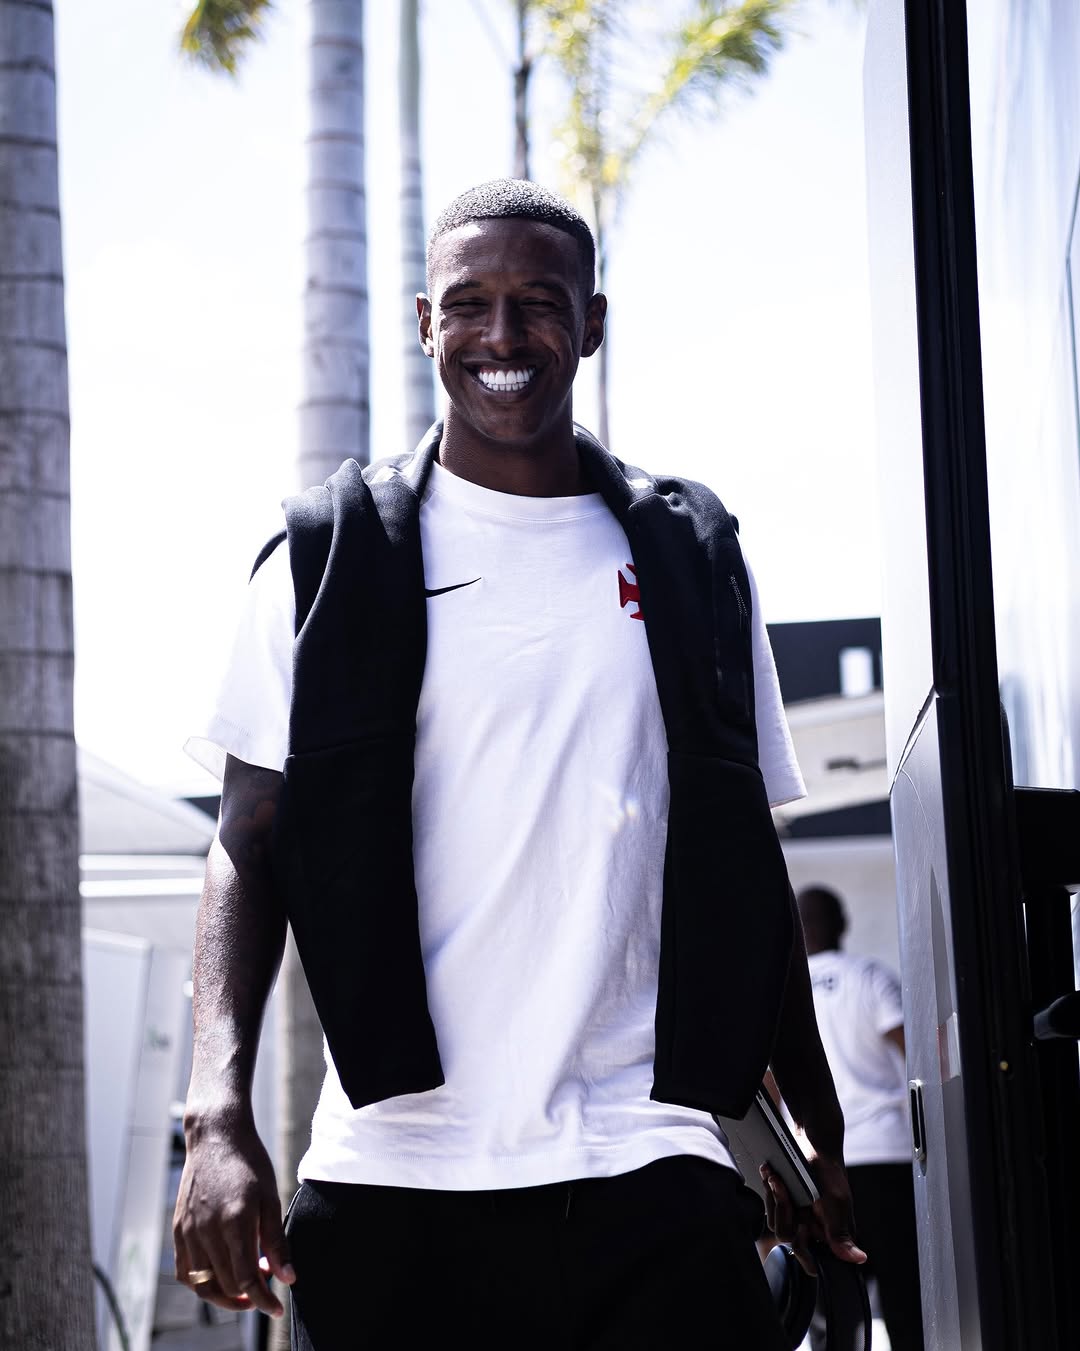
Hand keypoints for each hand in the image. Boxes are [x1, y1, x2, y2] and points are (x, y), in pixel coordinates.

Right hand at [173, 1115, 294, 1316]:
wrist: (216, 1136)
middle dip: (248, 1297)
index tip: (276, 1308)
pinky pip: (186, 1270)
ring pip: (202, 1285)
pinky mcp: (178, 1228)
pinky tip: (221, 1273)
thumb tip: (288, 1277)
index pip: (246, 1280)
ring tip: (245, 1289)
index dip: (262, 1300)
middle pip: (225, 1286)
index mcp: (234, 1222)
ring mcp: (188, 1231)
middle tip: (265, 1286)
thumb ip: (276, 1241)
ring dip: (224, 1296)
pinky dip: (202, 1282)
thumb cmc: (249, 1162)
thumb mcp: (271, 1197)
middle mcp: (206, 1231)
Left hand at [761, 1159, 866, 1275]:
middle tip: (784, 1189)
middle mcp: (810, 1227)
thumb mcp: (837, 1203)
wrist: (815, 1144)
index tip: (801, 1230)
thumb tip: (859, 1259)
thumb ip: (841, 1233)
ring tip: (776, 1177)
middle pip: (787, 1236)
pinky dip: (768, 1188)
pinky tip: (771, 1172)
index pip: (813, 1257)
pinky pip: (769, 1204)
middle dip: (783, 1211)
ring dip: (773, 1196)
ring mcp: (796, 1214)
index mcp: (828, 1234)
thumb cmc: (830, 1173)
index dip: (803, 1252)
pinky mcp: (784, 1201)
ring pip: (775, 1221)